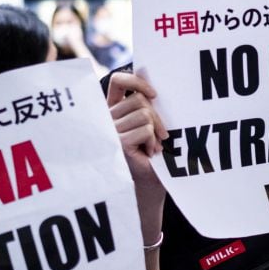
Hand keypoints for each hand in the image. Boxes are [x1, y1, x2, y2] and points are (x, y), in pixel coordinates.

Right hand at [106, 72, 166, 240]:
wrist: (147, 189)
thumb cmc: (150, 159)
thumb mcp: (148, 128)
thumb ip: (145, 107)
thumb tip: (153, 84)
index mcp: (113, 111)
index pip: (118, 81)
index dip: (136, 80)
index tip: (154, 94)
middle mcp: (107, 119)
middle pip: (138, 99)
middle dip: (157, 116)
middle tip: (161, 136)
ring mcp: (110, 131)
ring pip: (143, 113)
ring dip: (156, 131)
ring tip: (153, 147)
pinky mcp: (118, 143)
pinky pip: (145, 128)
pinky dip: (153, 141)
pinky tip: (149, 154)